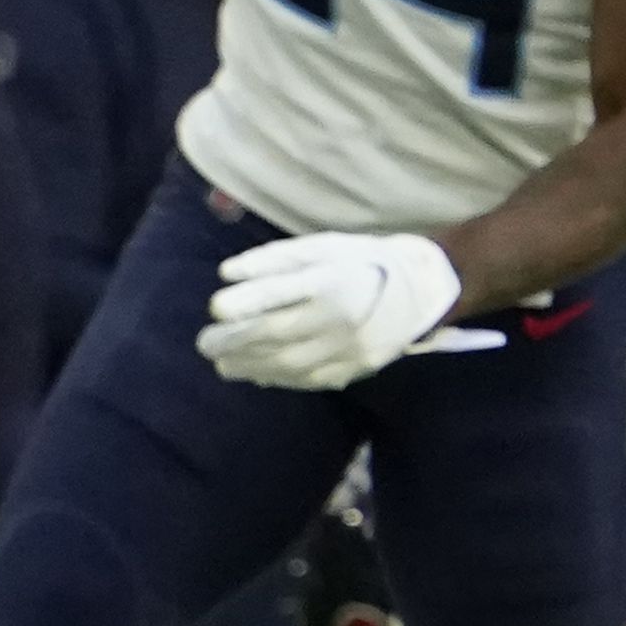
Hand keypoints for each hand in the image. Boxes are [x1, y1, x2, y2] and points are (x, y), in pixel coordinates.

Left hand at [202, 231, 462, 392]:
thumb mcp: (321, 246)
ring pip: (286, 363)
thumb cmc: (362, 261)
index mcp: (329, 280)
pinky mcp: (353, 369)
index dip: (240, 305)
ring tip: (223, 363)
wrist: (419, 292)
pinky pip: (307, 379)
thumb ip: (274, 259)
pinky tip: (257, 374)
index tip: (215, 309)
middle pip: (273, 334)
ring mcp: (346, 348)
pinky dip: (276, 378)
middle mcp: (336, 317)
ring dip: (248, 365)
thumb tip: (227, 275)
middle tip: (206, 344)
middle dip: (233, 342)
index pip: (274, 296)